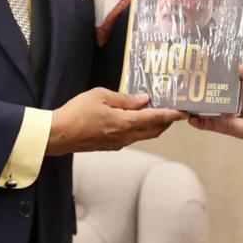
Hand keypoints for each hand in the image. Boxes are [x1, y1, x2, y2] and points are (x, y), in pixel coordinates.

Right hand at [46, 88, 185, 154]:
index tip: (184, 112)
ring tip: (156, 111)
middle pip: (154, 130)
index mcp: (125, 123)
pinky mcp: (110, 146)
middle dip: (166, 121)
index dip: (172, 114)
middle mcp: (125, 137)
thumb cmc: (77, 112)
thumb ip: (125, 99)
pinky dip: (140, 128)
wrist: (58, 135)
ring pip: (144, 135)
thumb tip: (143, 100)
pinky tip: (135, 118)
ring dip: (153, 125)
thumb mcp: (101, 96)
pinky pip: (132, 137)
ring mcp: (118, 144)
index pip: (156, 118)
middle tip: (173, 110)